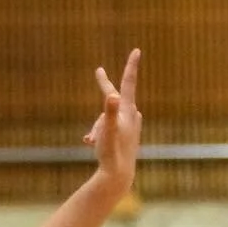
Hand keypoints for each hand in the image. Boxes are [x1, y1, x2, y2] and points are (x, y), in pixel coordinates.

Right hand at [84, 48, 141, 194]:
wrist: (119, 176)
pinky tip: (90, 142)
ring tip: (92, 141)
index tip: (137, 50)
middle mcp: (132, 117)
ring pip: (107, 118)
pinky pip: (108, 128)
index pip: (128, 83)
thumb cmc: (112, 153)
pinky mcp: (126, 137)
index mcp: (128, 111)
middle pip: (112, 101)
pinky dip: (98, 133)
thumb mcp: (108, 130)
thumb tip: (113, 96)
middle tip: (98, 71)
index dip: (130, 66)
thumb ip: (110, 112)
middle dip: (102, 94)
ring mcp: (130, 127)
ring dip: (96, 126)